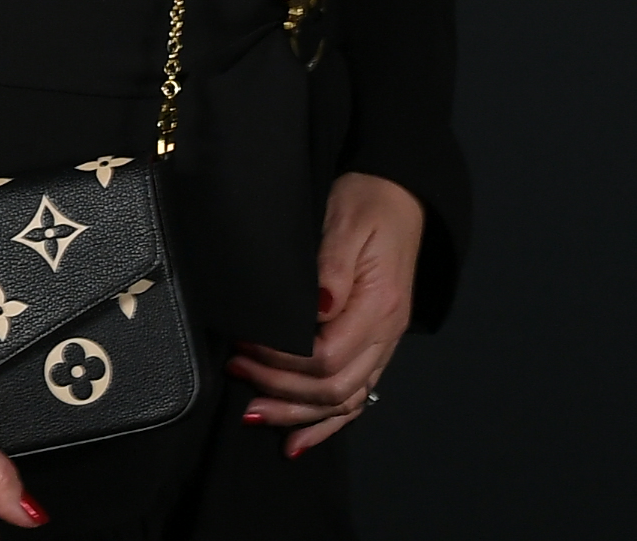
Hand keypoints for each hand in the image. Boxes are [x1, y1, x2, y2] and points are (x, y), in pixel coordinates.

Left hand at [225, 170, 421, 457]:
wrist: (401, 195)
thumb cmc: (368, 202)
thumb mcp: (345, 221)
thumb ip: (331, 266)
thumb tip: (318, 305)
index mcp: (377, 307)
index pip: (327, 356)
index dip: (282, 361)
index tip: (244, 346)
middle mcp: (385, 336)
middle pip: (334, 388)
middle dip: (280, 390)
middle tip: (235, 372)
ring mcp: (383, 345)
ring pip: (344, 402)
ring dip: (296, 413)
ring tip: (252, 412)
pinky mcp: (375, 346)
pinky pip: (356, 398)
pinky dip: (326, 424)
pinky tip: (297, 440)